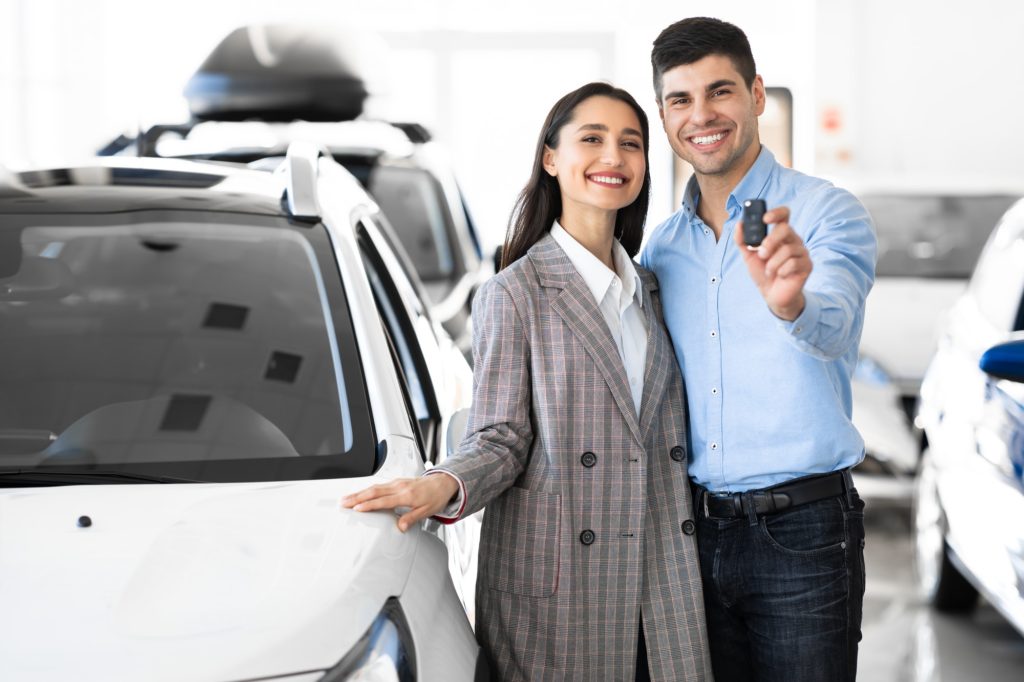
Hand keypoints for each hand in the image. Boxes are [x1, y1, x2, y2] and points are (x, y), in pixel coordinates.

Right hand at [340, 474, 459, 531]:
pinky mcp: (397, 481)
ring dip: (359, 492)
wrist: (443, 482)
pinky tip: (360, 493)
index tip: (357, 509)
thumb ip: (411, 518)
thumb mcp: (427, 511)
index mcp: (407, 495)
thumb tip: (400, 527)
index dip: (369, 505)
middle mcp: (400, 486)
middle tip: (343, 502)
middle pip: (374, 491)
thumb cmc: (436, 497)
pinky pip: (379, 485)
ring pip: (375, 487)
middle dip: (357, 497)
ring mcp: (397, 482)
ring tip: (346, 498)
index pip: (384, 501)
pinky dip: (367, 489)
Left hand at [734, 206, 811, 320]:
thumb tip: (739, 223)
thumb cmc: (763, 273)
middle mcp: (793, 240)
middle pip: (786, 229)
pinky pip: (794, 263)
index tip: (765, 219)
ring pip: (788, 249)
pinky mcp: (807, 265)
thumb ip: (743, 241)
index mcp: (780, 235)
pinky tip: (780, 276)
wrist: (772, 295)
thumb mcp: (748, 256)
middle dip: (770, 241)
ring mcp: (802, 252)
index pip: (784, 215)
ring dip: (773, 263)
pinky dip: (782, 271)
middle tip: (761, 254)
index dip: (776, 213)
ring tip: (770, 271)